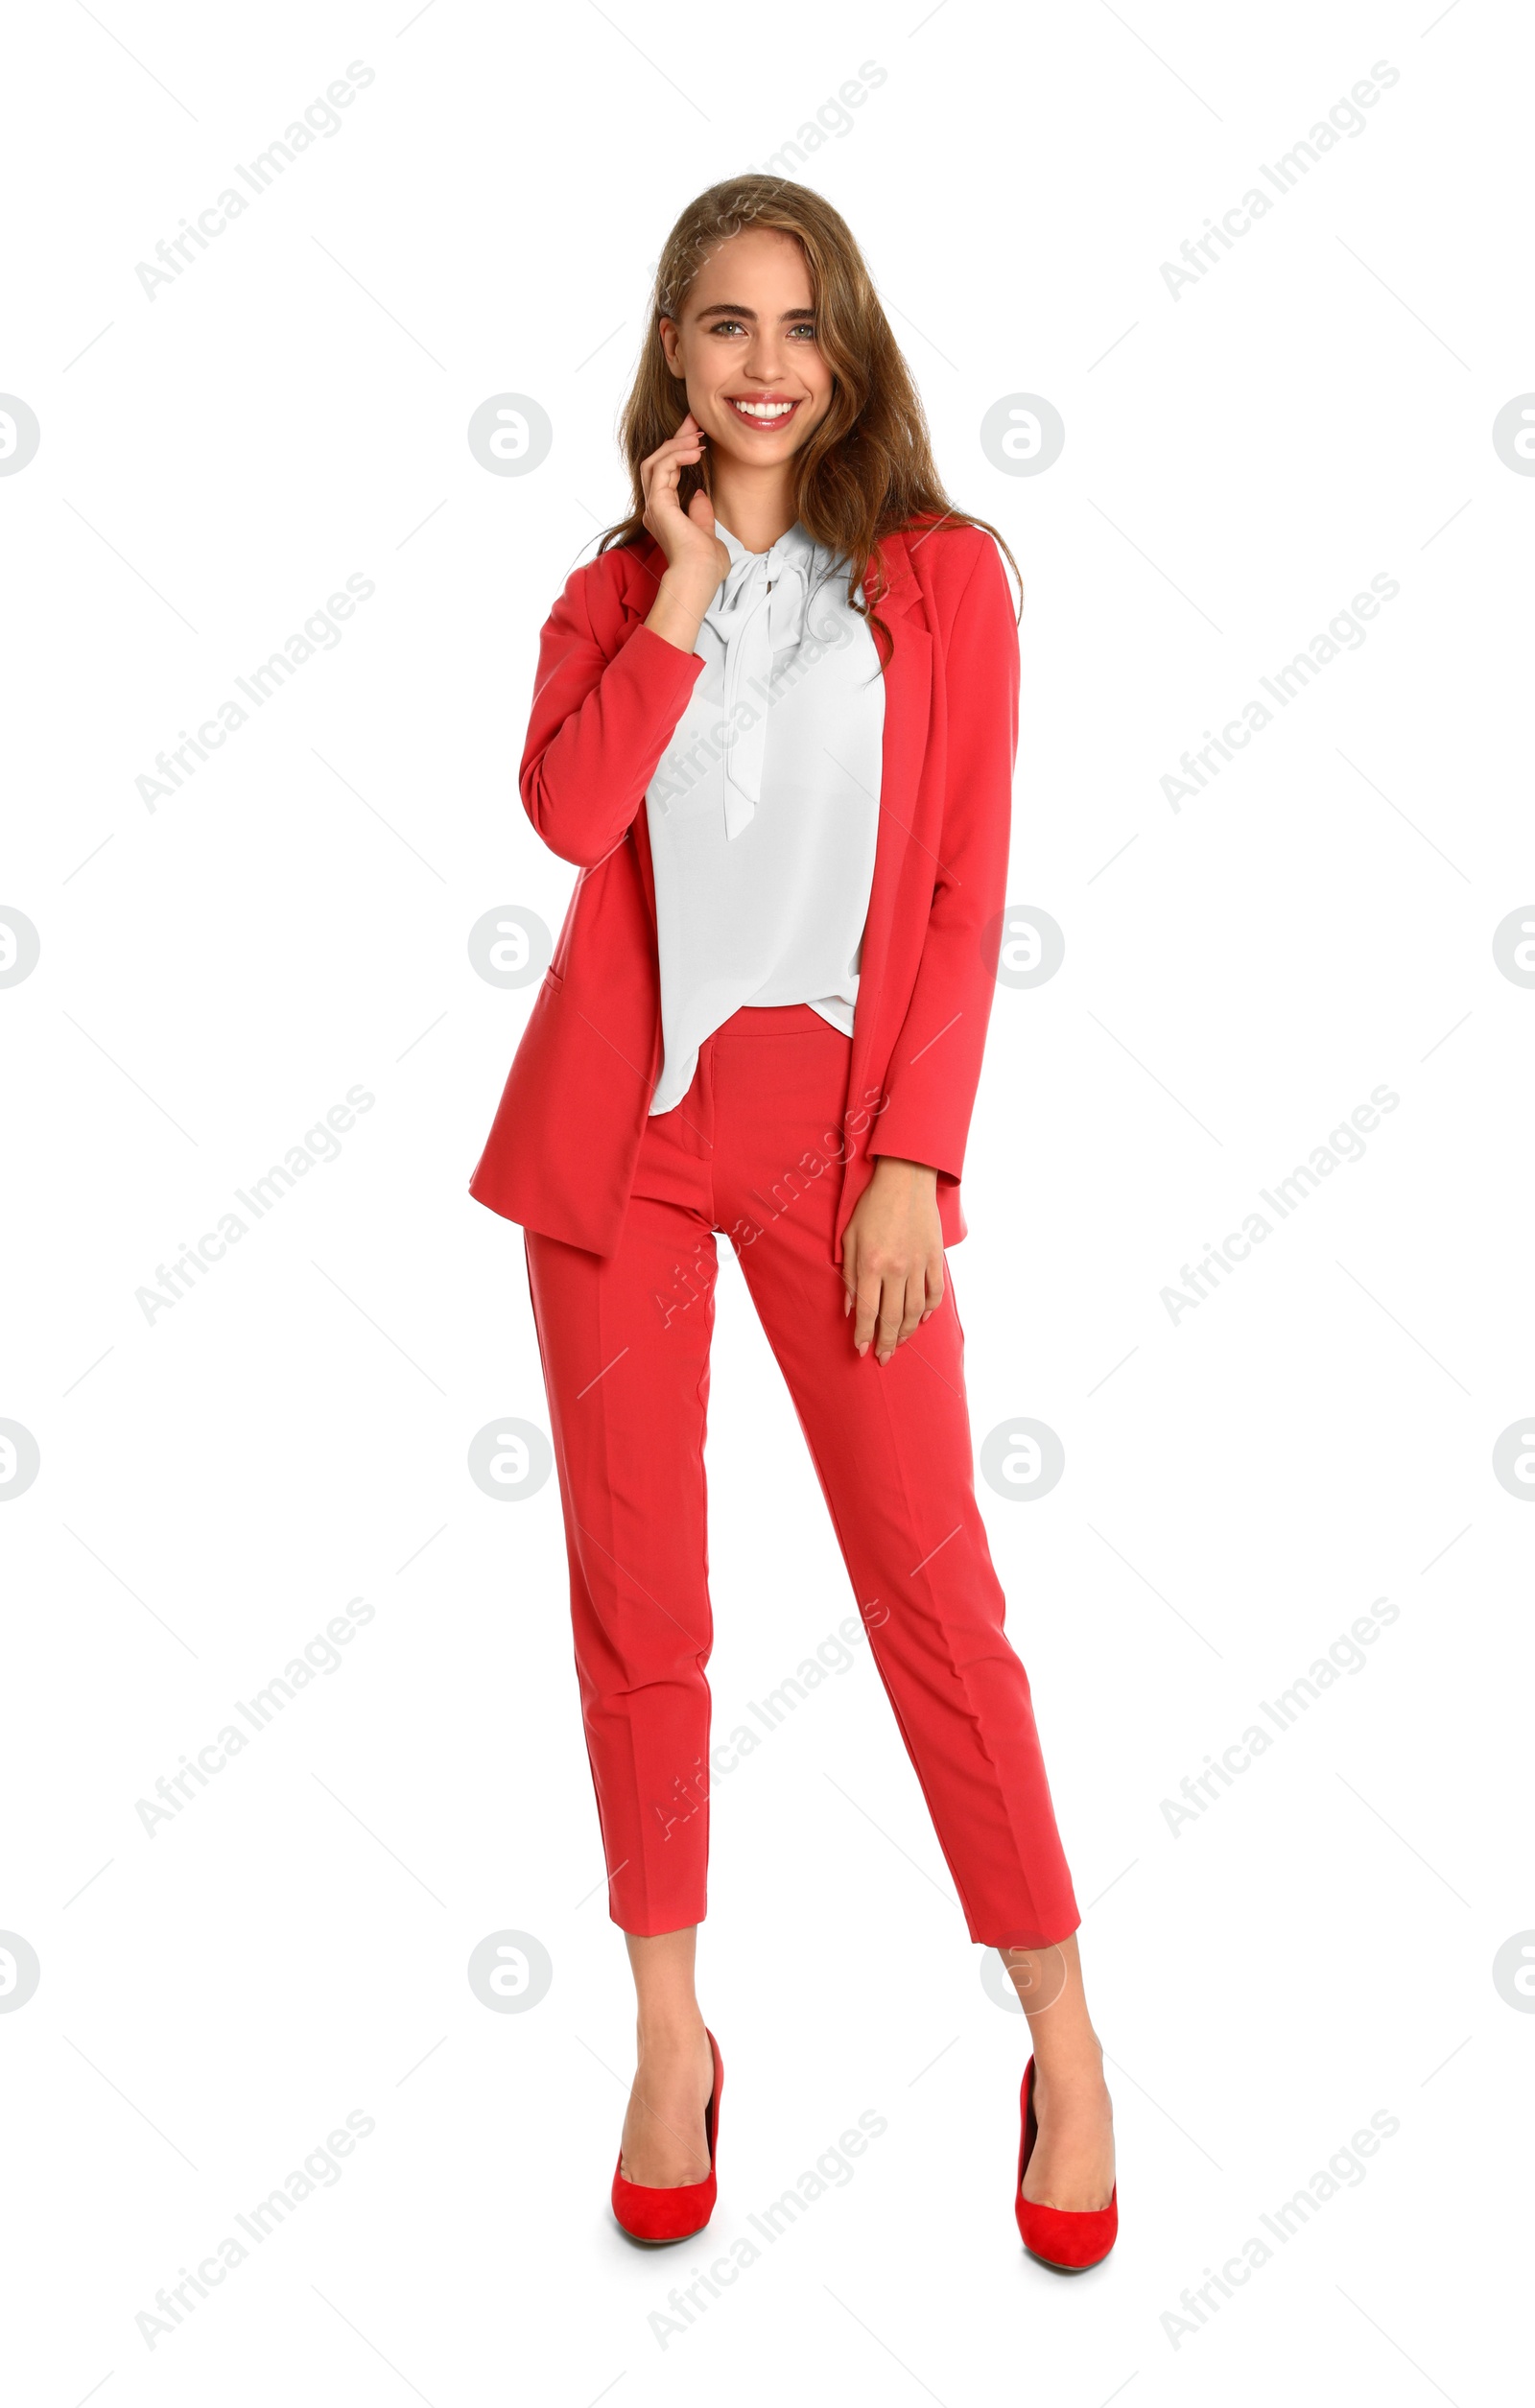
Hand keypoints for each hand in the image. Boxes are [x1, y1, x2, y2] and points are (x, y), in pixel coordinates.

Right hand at [640, 415, 729, 601]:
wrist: (700, 576)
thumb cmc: (706, 565)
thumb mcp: (707, 534)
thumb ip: (701, 515)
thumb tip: (700, 495)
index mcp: (664, 515)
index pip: (667, 473)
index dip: (680, 451)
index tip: (697, 434)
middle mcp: (654, 509)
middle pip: (657, 462)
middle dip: (675, 439)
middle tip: (694, 421)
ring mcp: (653, 506)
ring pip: (654, 461)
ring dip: (676, 445)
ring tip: (697, 437)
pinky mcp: (657, 504)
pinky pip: (661, 467)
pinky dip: (677, 455)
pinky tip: (696, 451)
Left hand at [842, 1157, 943, 1364]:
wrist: (905, 1179)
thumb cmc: (871, 1207)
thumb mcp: (849, 1238)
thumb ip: (848, 1275)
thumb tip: (849, 1308)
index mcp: (871, 1264)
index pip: (867, 1311)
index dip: (863, 1335)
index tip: (861, 1351)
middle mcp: (896, 1269)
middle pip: (892, 1317)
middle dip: (886, 1342)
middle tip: (883, 1357)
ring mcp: (919, 1264)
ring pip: (915, 1310)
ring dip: (907, 1332)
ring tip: (899, 1343)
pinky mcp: (935, 1258)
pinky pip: (934, 1292)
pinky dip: (929, 1309)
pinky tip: (922, 1319)